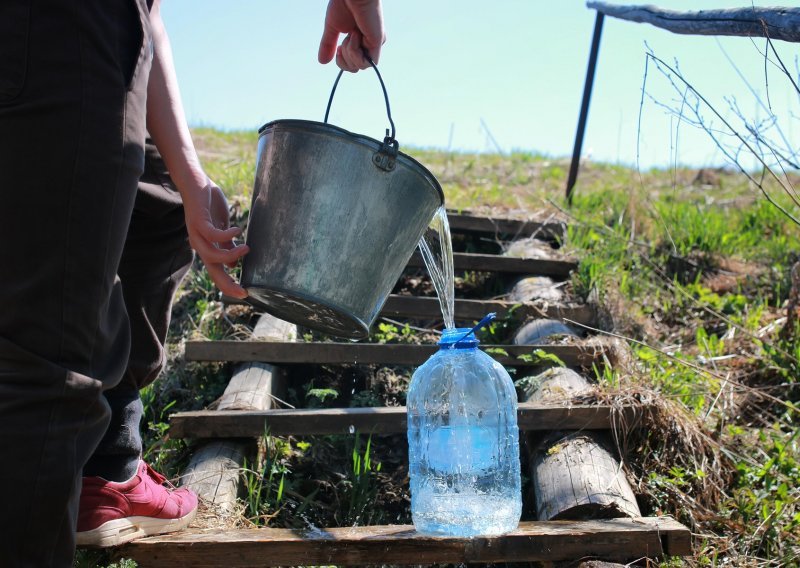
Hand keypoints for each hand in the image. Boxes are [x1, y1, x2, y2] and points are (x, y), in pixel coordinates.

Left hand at [182, 181, 248, 298]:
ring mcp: (197, 233)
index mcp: (206, 247)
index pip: (217, 272)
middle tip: (244, 291)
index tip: (244, 294)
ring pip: (211, 255)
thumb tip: (234, 265)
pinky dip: (226, 235)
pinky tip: (238, 229)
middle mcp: (200, 244)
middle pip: (213, 270)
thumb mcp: (222, 227)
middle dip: (227, 283)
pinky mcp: (198, 221)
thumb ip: (227, 245)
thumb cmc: (208, 204)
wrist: (194, 182)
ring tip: (247, 248)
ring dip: (231, 256)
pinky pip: (212, 234)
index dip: (228, 284)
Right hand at [318, 0, 384, 71]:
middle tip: (344, 40)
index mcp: (360, 40)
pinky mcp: (378, 42)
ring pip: (360, 67)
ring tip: (352, 34)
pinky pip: (367, 62)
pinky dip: (356, 51)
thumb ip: (328, 45)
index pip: (353, 64)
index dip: (342, 61)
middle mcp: (369, 43)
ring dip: (350, 52)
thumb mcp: (333, 29)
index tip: (338, 47)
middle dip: (344, 60)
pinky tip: (356, 34)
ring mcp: (374, 43)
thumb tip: (322, 62)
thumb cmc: (343, 4)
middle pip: (355, 68)